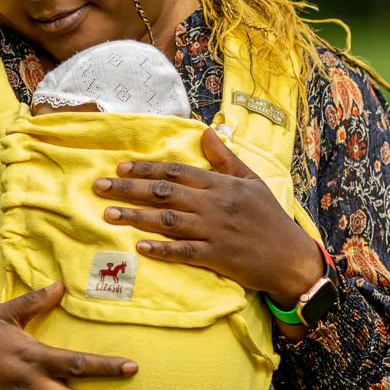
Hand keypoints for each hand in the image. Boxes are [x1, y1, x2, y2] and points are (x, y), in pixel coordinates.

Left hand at [93, 127, 324, 304]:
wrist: (291, 258)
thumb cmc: (271, 218)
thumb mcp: (252, 181)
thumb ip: (225, 159)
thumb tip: (206, 132)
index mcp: (221, 185)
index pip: (176, 171)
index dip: (146, 168)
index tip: (120, 166)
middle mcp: (214, 205)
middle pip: (164, 193)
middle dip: (129, 188)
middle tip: (99, 186)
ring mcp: (214, 231)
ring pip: (168, 221)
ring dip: (136, 216)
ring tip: (108, 214)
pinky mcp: (217, 257)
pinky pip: (184, 251)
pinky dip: (161, 249)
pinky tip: (139, 246)